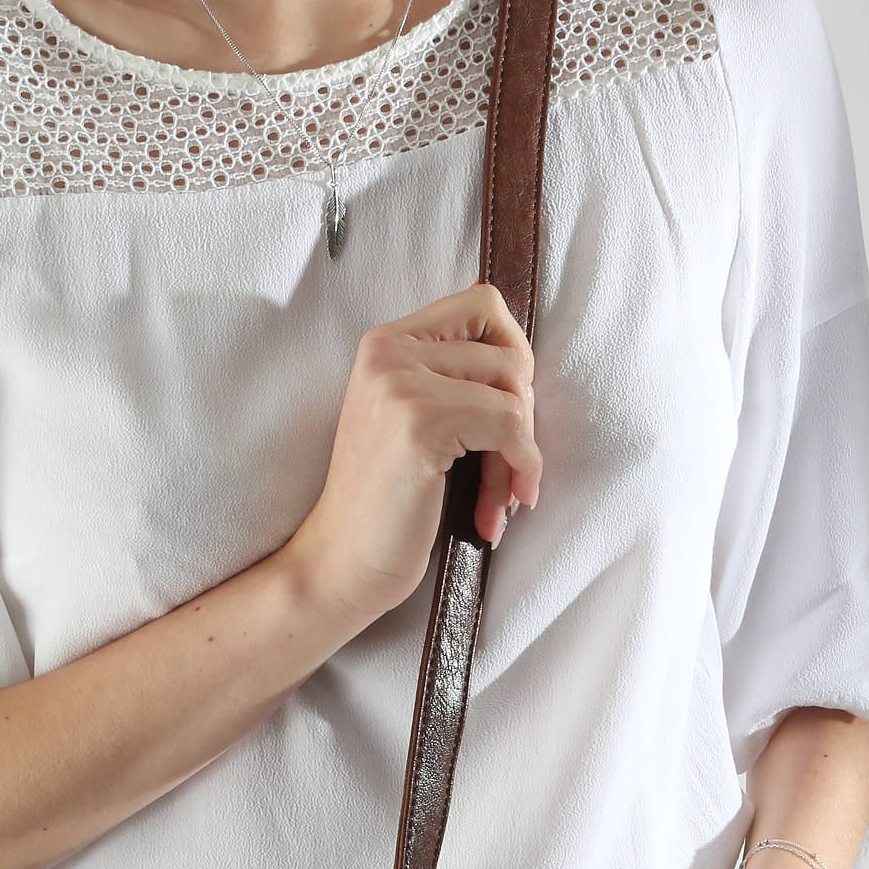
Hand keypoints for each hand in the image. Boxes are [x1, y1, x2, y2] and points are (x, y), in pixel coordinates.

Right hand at [283, 280, 541, 627]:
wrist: (341, 563)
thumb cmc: (386, 505)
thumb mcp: (411, 421)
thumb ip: (453, 381)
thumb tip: (527, 367)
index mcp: (385, 344)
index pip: (483, 305)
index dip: (514, 355)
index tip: (509, 412)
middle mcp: (388, 352)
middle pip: (508, 352)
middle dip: (522, 417)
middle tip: (504, 470)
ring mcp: (401, 384)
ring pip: (514, 393)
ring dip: (520, 454)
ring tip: (496, 498)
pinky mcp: (420, 424)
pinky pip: (511, 427)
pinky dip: (522, 469)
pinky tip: (501, 510)